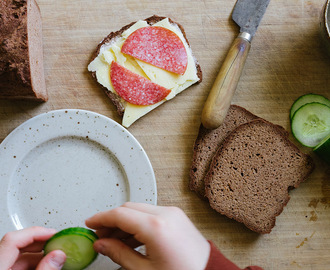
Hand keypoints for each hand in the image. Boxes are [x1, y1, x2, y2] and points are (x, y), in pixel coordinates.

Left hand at [0, 226, 65, 269]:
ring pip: (17, 255)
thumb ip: (44, 269)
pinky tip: (46, 265)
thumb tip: (58, 255)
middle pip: (16, 244)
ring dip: (38, 254)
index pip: (13, 239)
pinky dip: (32, 263)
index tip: (53, 233)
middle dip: (40, 242)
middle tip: (57, 243)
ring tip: (55, 256)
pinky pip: (15, 265)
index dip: (36, 232)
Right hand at [85, 202, 209, 269]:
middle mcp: (166, 214)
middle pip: (129, 208)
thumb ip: (119, 254)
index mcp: (156, 226)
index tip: (90, 223)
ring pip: (139, 209)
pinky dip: (138, 223)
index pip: (120, 214)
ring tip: (114, 240)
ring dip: (124, 221)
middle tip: (101, 236)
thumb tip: (102, 244)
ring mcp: (173, 213)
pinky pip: (151, 213)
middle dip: (112, 220)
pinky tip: (131, 238)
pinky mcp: (177, 217)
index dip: (101, 218)